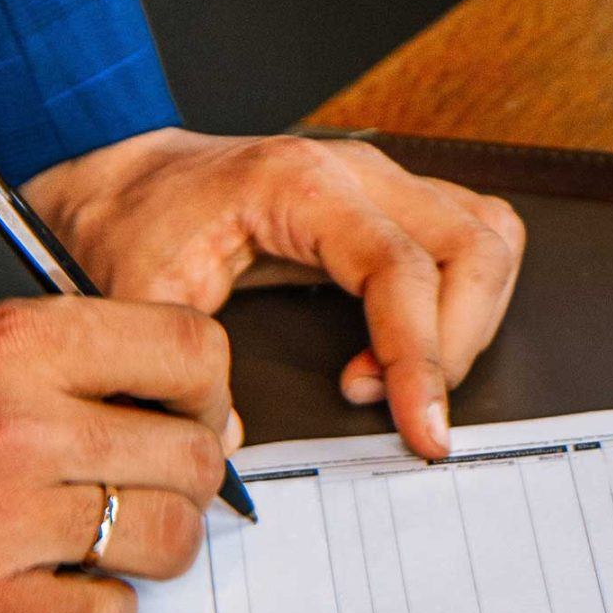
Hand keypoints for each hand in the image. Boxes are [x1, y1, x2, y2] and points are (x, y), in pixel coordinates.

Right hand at [0, 298, 240, 612]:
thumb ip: (74, 355)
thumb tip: (188, 402)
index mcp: (18, 343)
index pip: (190, 350)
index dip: (212, 392)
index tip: (195, 416)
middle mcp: (17, 425)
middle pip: (193, 457)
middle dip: (191, 480)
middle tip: (156, 488)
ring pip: (167, 542)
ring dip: (158, 549)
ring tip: (115, 541)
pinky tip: (72, 591)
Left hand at [21, 129, 525, 459]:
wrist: (124, 183)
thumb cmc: (132, 226)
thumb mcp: (137, 296)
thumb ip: (181, 368)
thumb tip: (233, 442)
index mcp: (300, 185)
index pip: (401, 268)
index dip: (421, 358)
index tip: (424, 430)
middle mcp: (356, 171)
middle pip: (472, 248)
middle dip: (454, 346)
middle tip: (401, 410)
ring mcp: (380, 182)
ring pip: (488, 237)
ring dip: (467, 321)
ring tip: (397, 380)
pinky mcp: (387, 202)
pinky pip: (469, 236)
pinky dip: (461, 301)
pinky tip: (399, 349)